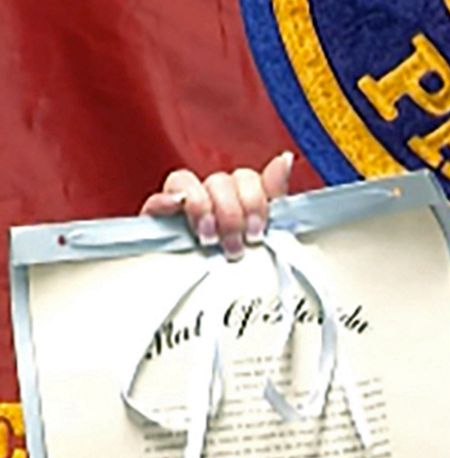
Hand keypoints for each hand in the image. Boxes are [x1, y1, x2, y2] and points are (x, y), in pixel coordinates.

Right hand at [141, 152, 294, 260]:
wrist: (202, 299)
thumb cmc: (234, 262)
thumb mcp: (261, 233)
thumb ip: (274, 196)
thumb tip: (286, 158)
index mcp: (237, 198)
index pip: (246, 178)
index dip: (254, 200)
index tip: (257, 231)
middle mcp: (210, 196)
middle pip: (220, 181)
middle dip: (231, 215)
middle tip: (234, 247)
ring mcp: (181, 205)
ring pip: (188, 182)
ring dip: (201, 207)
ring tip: (208, 239)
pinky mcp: (155, 219)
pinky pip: (155, 199)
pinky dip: (166, 199)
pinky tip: (175, 206)